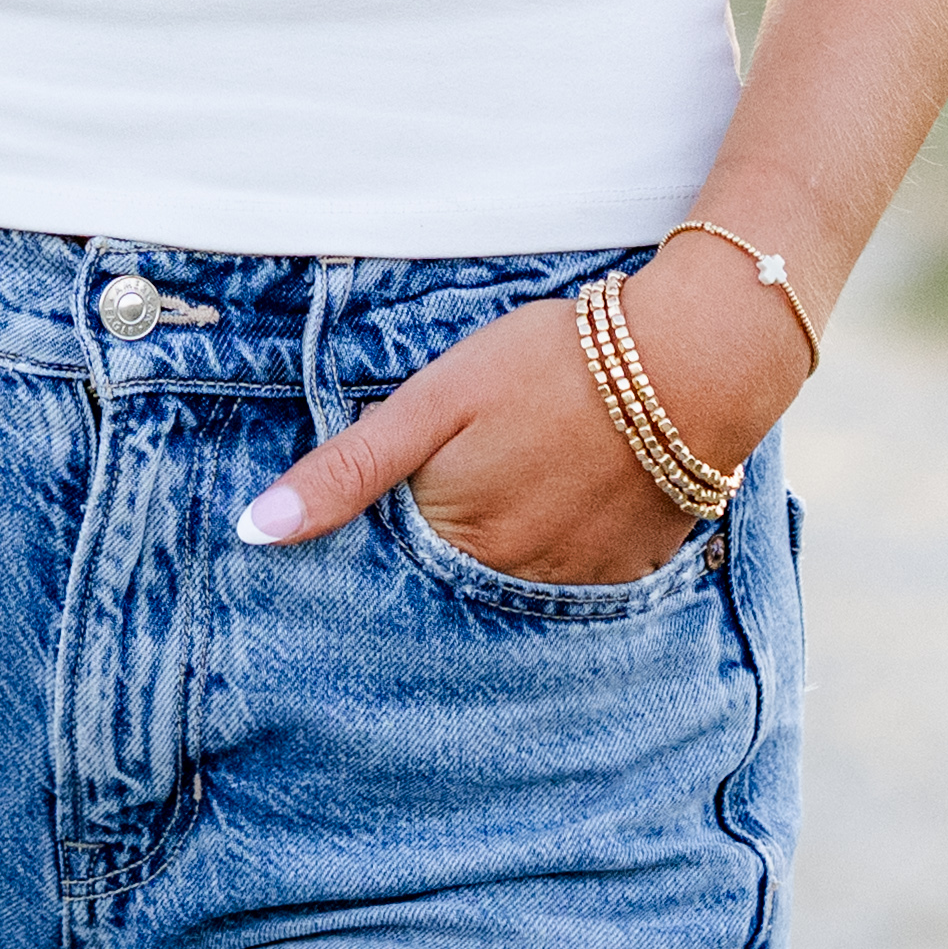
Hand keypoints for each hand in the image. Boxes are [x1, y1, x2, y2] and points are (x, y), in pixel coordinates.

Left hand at [233, 251, 794, 588]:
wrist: (692, 362)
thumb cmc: (552, 364)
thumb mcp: (435, 400)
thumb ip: (348, 468)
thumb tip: (255, 532)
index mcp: (454, 540)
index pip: (390, 566)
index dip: (383, 530)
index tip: (390, 501)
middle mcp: (510, 584)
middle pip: (450, 581)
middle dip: (442, 547)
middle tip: (468, 479)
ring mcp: (575, 586)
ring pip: (511, 585)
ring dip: (504, 549)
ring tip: (519, 483)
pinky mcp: (629, 575)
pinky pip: (573, 581)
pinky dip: (560, 549)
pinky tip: (568, 496)